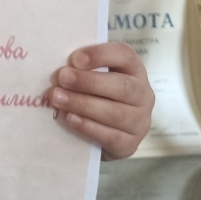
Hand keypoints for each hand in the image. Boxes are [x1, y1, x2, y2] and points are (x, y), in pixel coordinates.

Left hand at [49, 42, 153, 159]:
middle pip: (122, 86)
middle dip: (88, 82)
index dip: (100, 55)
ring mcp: (140, 121)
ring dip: (82, 104)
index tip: (74, 58)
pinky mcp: (130, 145)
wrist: (103, 133)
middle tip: (61, 78)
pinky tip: (70, 118)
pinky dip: (88, 127)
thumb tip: (59, 68)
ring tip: (57, 98)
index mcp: (134, 70)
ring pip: (115, 113)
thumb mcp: (92, 77)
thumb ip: (81, 69)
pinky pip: (110, 136)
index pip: (124, 55)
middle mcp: (143, 95)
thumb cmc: (96, 95)